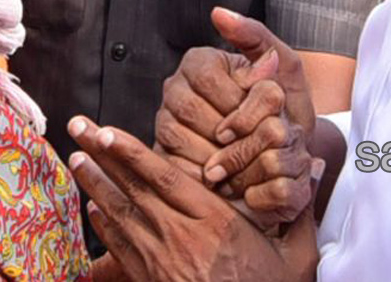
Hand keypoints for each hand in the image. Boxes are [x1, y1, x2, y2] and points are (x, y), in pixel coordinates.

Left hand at [69, 116, 317, 281]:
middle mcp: (182, 238)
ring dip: (94, 184)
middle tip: (76, 127)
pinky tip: (92, 207)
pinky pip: (121, 249)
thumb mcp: (296, 257)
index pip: (164, 177)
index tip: (108, 130)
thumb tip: (315, 166)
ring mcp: (162, 263)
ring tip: (75, 157)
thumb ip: (300, 210)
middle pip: (133, 188)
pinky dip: (104, 226)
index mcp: (214, 224)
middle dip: (101, 154)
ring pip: (120, 214)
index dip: (132, 152)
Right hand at [154, 8, 319, 226]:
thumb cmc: (284, 112)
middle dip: (230, 131)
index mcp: (200, 62)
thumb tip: (219, 13)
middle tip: (256, 143)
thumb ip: (258, 38)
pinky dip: (207, 175)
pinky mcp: (165, 157)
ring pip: (179, 137)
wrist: (286, 162)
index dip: (236, 99)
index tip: (261, 114)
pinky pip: (176, 165)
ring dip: (219, 155)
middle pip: (190, 108)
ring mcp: (166, 123)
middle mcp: (176, 89)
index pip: (205, 74)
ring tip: (246, 161)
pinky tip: (230, 177)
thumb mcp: (285, 71)